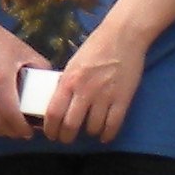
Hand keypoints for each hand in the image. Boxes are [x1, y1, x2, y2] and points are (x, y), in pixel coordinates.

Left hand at [43, 29, 143, 144]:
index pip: (53, 113)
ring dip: (88, 133)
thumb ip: (66, 84)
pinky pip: (113, 125)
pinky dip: (107, 134)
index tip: (51, 134)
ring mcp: (105, 96)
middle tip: (66, 139)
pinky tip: (104, 135)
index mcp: (68, 80)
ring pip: (92, 128)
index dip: (50, 129)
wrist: (123, 36)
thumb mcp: (73, 64)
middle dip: (66, 137)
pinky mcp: (123, 99)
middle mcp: (84, 91)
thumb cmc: (96, 47)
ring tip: (87, 131)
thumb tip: (58, 103)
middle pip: (70, 125)